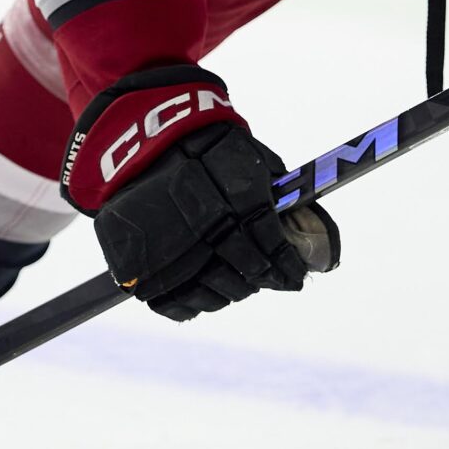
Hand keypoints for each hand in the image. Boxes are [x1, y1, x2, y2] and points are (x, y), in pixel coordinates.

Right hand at [62, 65, 339, 321]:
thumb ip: (277, 194)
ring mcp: (169, 252)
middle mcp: (205, 230)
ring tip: (234, 281)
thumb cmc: (204, 147)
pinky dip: (194, 303)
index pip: (273, 248)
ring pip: (213, 295)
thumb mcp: (249, 159)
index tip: (295, 277)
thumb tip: (311, 227)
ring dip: (230, 291)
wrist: (137, 144)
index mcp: (237, 199)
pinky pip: (176, 304)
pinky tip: (203, 290)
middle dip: (260, 279)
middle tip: (265, 277)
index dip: (288, 267)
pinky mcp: (140, 268)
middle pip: (245, 275)